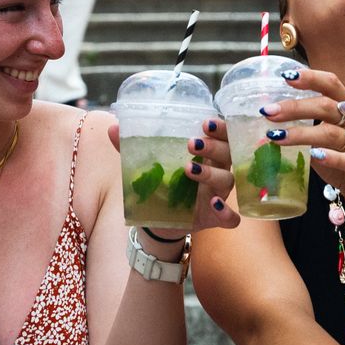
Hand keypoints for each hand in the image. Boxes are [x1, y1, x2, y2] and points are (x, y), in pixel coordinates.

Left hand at [107, 117, 239, 232]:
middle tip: (192, 143)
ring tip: (189, 169)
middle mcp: (217, 172)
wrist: (159, 222)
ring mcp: (219, 195)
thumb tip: (113, 129)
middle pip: (228, 154)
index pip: (221, 136)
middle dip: (213, 147)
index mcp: (206, 156)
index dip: (219, 128)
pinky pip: (231, 217)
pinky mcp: (216, 219)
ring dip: (212, 174)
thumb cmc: (160, 187)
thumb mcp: (147, 167)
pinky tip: (214, 204)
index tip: (205, 122)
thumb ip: (132, 149)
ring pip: (228, 181)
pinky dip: (227, 211)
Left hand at [257, 67, 344, 222]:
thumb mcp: (327, 142)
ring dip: (301, 134)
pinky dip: (329, 157)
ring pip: (331, 134)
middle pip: (327, 107)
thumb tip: (269, 129)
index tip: (286, 76)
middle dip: (295, 107)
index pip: (332, 84)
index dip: (310, 78)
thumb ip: (307, 130)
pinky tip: (313, 155)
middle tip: (269, 112)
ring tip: (276, 137)